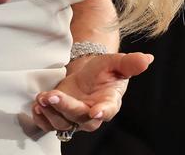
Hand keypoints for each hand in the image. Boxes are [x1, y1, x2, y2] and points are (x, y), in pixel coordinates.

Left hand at [31, 52, 152, 136]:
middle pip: (78, 118)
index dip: (101, 112)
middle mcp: (91, 115)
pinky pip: (49, 125)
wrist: (87, 73)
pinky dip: (41, 119)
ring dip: (50, 112)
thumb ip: (130, 63)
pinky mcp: (60, 117)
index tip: (95, 112)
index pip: (107, 111)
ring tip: (41, 98)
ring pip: (62, 123)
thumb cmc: (104, 70)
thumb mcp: (116, 62)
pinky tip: (37, 106)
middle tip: (52, 96)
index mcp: (109, 102)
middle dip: (65, 107)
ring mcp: (74, 118)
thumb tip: (148, 58)